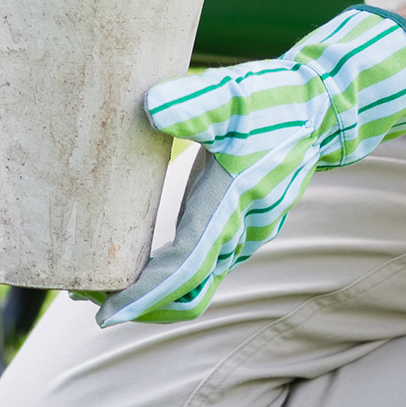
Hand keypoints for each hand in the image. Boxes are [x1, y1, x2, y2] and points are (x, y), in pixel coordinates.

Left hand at [96, 5, 405, 326]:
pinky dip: (166, 275)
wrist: (321, 108)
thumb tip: (151, 108)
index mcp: (232, 207)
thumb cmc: (275, 100)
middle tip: (84, 296)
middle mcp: (239, 231)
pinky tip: (135, 256)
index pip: (184, 272)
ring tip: (98, 281)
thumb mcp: (232, 94)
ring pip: (193, 283)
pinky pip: (200, 266)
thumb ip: (195, 103)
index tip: (104, 312)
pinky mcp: (237, 222)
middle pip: (185, 292)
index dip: (144, 297)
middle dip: (138, 303)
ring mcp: (241, 232)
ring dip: (150, 292)